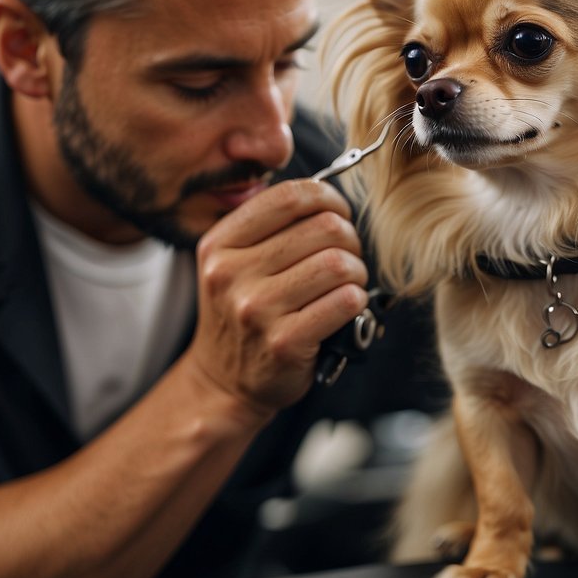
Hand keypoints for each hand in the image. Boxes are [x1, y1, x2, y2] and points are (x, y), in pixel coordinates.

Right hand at [182, 179, 368, 420]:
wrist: (224, 381)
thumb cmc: (244, 313)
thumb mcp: (233, 263)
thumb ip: (268, 226)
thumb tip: (326, 196)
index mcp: (220, 244)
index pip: (289, 197)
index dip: (328, 198)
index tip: (338, 213)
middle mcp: (231, 273)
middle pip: (323, 228)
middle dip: (349, 238)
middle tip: (348, 255)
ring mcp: (256, 309)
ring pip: (338, 264)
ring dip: (357, 271)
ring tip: (348, 283)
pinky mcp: (284, 342)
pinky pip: (345, 302)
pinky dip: (357, 300)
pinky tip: (347, 306)